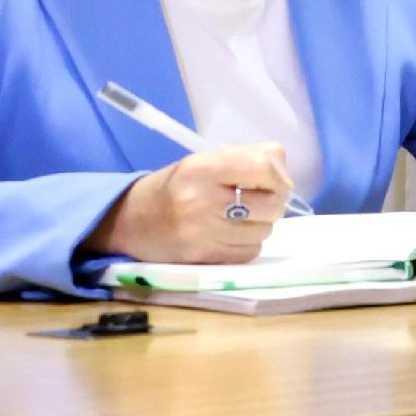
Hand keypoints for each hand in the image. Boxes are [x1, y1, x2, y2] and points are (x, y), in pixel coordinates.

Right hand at [93, 145, 297, 263]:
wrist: (130, 221)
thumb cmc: (177, 186)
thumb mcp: (207, 160)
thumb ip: (251, 157)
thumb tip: (285, 175)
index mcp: (202, 167)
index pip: (264, 167)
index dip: (276, 176)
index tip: (270, 180)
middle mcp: (200, 199)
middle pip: (272, 204)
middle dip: (272, 202)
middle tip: (256, 201)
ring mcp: (201, 232)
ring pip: (264, 230)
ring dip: (259, 225)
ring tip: (238, 218)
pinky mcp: (202, 258)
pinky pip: (249, 252)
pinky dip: (247, 244)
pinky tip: (229, 235)